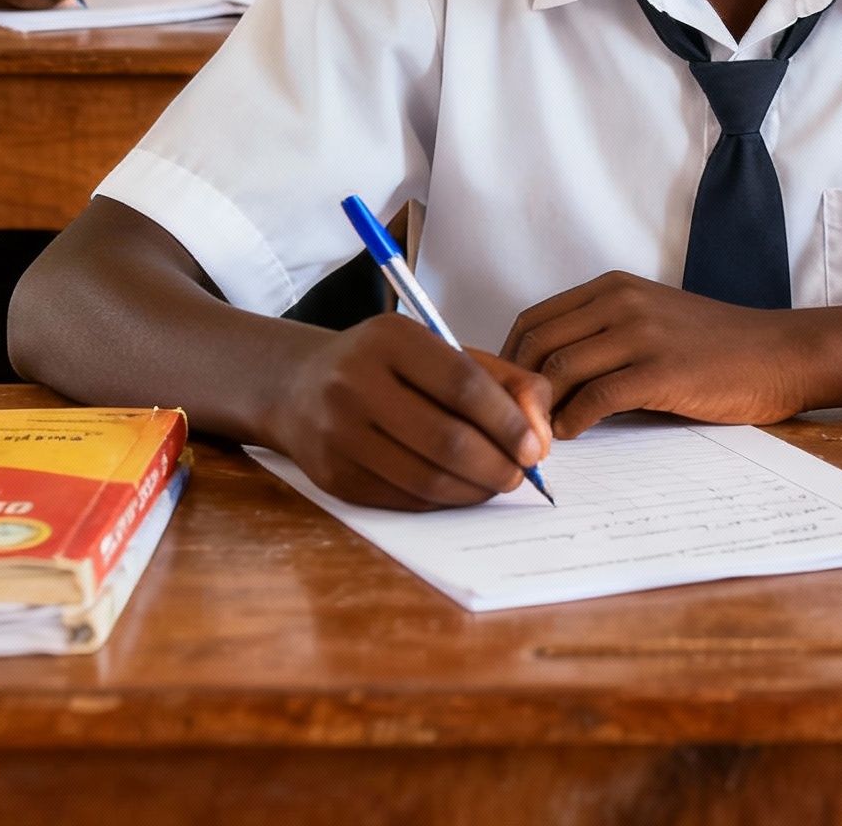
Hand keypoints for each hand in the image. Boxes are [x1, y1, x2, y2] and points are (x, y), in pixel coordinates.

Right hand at [267, 315, 552, 509]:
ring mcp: (338, 432)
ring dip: (475, 490)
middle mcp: (356, 382)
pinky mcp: (333, 476)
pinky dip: (443, 501)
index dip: (507, 421)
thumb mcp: (441, 351)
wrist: (299, 385)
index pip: (462, 383)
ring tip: (496, 483)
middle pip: (446, 439)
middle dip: (497, 464)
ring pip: (425, 478)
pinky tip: (460, 490)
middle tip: (521, 474)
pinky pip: (403, 499)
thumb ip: (503, 381)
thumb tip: (542, 434)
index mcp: (391, 339)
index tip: (535, 446)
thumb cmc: (388, 366)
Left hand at [503, 272, 811, 437]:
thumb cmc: (714, 344)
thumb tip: (543, 377)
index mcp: (613, 286)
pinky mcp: (661, 371)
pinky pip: (596, 398)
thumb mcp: (650, 319)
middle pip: (537, 344)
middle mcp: (621, 302)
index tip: (503, 395)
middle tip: (512, 422)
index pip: (533, 320)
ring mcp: (641, 334)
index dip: (508, 360)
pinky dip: (574, 422)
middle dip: (515, 388)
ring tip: (540, 434)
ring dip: (541, 410)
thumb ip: (601, 334)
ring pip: (560, 370)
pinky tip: (574, 434)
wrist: (777, 353)